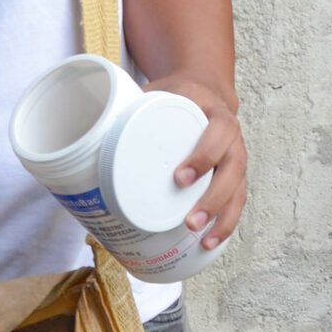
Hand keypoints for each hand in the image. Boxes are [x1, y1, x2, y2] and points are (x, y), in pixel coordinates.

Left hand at [150, 77, 246, 250]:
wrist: (204, 90)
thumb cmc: (178, 94)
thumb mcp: (160, 90)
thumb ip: (133, 102)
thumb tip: (93, 126)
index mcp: (215, 112)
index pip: (218, 134)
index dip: (203, 157)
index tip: (180, 178)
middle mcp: (232, 137)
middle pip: (232, 169)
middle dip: (213, 198)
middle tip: (190, 220)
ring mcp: (236, 157)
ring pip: (238, 190)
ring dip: (222, 217)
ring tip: (203, 240)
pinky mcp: (235, 175)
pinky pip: (237, 200)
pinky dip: (227, 223)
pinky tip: (211, 242)